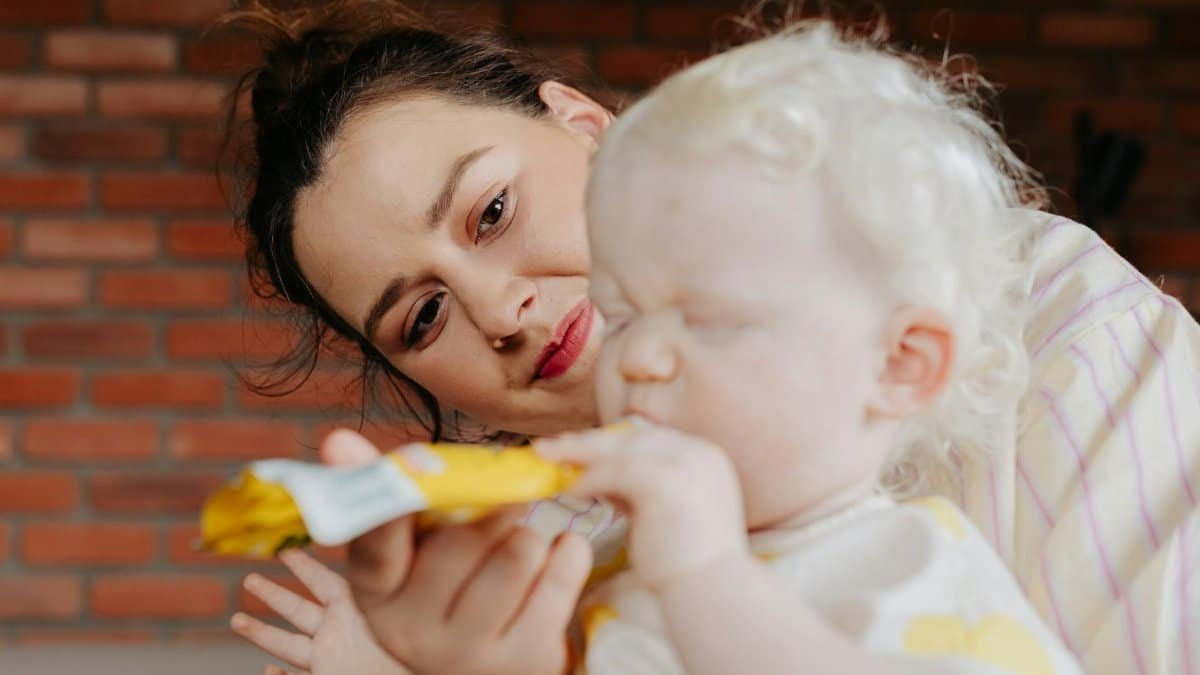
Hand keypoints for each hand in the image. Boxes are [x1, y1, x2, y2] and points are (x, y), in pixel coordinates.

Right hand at [232, 549, 407, 674]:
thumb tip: (378, 528)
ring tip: (235, 619)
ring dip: (260, 633)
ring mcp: (331, 660)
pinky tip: (266, 671)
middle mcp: (339, 633)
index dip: (302, 564)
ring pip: (286, 644)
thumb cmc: (416, 652)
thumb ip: (381, 574)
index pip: (322, 581)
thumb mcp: (397, 609)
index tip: (283, 547)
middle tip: (249, 577)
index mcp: (356, 611)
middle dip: (272, 593)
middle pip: (296, 609)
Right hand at [331, 429, 594, 674]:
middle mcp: (412, 633)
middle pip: (462, 540)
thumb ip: (391, 492)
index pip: (377, 547)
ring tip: (519, 543)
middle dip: (489, 512)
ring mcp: (468, 654)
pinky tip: (559, 553)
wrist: (484, 666)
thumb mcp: (411, 548)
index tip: (398, 456)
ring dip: (526, 534)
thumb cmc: (446, 583)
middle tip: (499, 506)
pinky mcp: (525, 662)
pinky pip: (560, 579)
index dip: (390, 502)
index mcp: (376, 594)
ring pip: (517, 553)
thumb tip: (341, 440)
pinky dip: (568, 554)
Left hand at [534, 423, 747, 589]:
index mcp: (707, 460)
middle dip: (589, 441)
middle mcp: (700, 454)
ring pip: (620, 448)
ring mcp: (686, 464)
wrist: (715, 595)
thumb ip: (643, 494)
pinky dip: (589, 479)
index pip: (651, 440)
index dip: (613, 444)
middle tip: (551, 446)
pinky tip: (571, 491)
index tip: (581, 449)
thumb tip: (606, 485)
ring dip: (579, 452)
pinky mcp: (665, 481)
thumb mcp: (669, 517)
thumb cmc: (687, 568)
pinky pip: (614, 471)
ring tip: (547, 457)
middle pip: (633, 437)